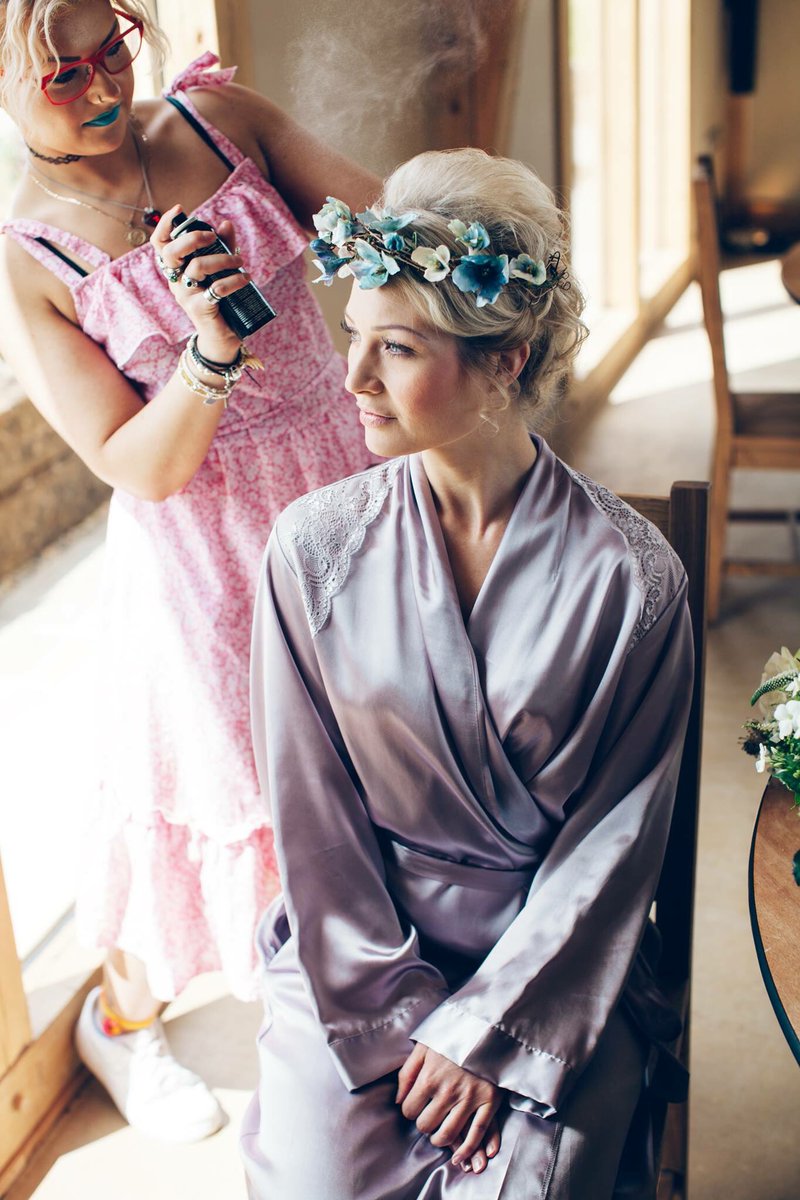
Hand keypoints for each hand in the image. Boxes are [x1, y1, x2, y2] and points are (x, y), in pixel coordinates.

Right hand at [149, 204, 248, 360]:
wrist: (223, 336)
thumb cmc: (221, 300)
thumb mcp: (221, 270)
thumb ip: (223, 247)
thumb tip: (226, 224)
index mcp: (176, 269)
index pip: (160, 244)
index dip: (164, 225)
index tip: (179, 209)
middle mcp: (175, 281)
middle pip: (170, 252)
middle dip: (192, 238)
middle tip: (213, 237)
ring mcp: (185, 296)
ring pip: (196, 268)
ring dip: (222, 259)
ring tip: (240, 260)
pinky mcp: (199, 309)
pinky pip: (215, 289)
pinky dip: (232, 281)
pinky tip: (245, 278)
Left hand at [396, 1043, 501, 1173]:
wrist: (487, 1025)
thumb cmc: (452, 1035)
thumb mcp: (424, 1046)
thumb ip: (407, 1073)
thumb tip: (398, 1100)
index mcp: (429, 1077)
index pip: (409, 1110)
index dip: (410, 1110)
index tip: (416, 1106)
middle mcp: (448, 1091)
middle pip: (426, 1125)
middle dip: (424, 1125)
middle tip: (429, 1118)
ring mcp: (470, 1098)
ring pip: (448, 1134)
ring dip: (440, 1140)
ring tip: (439, 1135)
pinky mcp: (489, 1101)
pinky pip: (477, 1133)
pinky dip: (467, 1149)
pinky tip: (458, 1157)